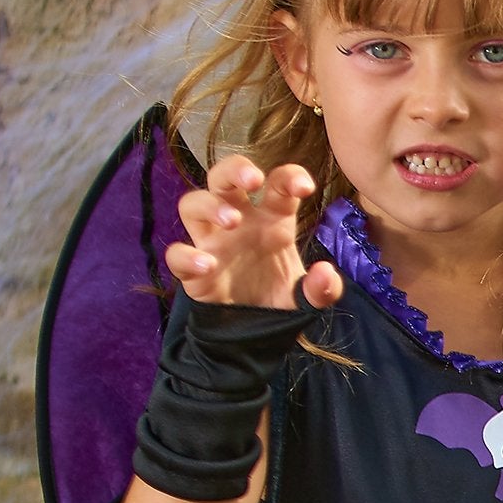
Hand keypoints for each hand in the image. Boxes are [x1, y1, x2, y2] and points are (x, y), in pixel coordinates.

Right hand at [162, 154, 343, 311]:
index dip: (290, 176)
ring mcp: (212, 243)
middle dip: (235, 169)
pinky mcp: (193, 271)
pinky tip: (209, 266)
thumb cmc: (277, 299)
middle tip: (254, 180)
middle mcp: (239, 222)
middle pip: (223, 176)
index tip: (304, 187)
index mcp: (272, 219)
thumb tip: (325, 273)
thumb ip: (321, 289)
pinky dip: (187, 256)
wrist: (254, 334)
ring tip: (232, 222)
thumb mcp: (307, 298)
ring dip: (210, 205)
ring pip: (192, 203)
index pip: (277, 183)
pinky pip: (177, 254)